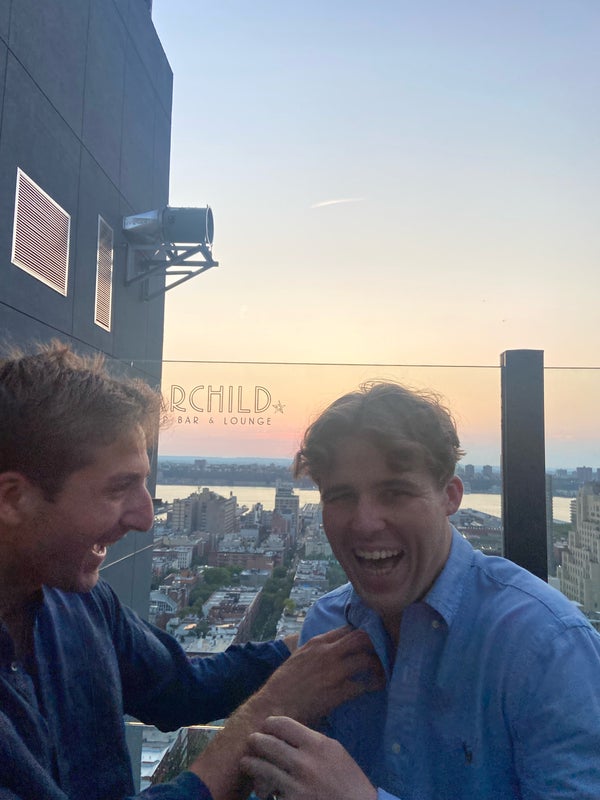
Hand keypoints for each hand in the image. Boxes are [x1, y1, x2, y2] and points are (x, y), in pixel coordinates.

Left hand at [241, 716, 377, 799]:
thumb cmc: (348, 779)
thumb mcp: (334, 751)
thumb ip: (311, 741)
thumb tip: (287, 733)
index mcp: (317, 744)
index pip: (283, 725)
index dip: (270, 723)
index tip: (266, 726)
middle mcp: (304, 762)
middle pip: (268, 744)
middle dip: (256, 741)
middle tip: (251, 741)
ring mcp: (296, 786)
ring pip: (262, 769)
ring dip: (251, 765)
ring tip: (246, 763)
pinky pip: (270, 792)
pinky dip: (264, 789)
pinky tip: (262, 788)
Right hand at [254, 626, 384, 724]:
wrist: (274, 705)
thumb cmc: (284, 684)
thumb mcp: (299, 657)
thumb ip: (316, 650)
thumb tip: (331, 648)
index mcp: (317, 642)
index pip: (348, 628)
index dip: (363, 632)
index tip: (373, 637)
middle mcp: (327, 652)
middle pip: (362, 637)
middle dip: (376, 642)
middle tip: (385, 650)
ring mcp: (334, 671)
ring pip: (367, 659)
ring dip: (379, 665)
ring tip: (383, 670)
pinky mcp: (338, 691)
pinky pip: (364, 685)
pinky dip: (374, 685)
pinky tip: (378, 687)